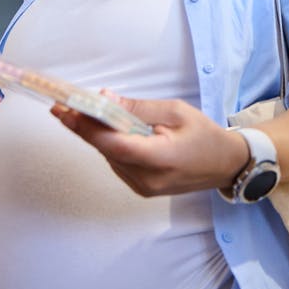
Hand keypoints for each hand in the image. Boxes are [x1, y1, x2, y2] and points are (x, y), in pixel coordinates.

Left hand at [50, 95, 248, 196]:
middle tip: (63, 106)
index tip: (67, 111)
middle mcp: (148, 179)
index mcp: (161, 158)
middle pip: (107, 151)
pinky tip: (105, 130)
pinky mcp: (142, 189)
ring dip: (96, 136)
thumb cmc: (205, 135)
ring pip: (109, 157)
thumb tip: (105, 99)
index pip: (116, 145)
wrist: (226, 164)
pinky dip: (109, 146)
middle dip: (85, 127)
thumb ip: (139, 108)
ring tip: (81, 113)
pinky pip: (118, 164)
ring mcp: (144, 188)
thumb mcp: (176, 111)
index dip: (88, 128)